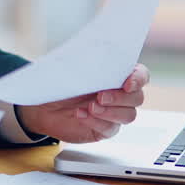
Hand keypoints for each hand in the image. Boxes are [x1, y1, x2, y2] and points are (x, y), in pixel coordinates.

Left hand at [16, 64, 148, 143]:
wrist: (43, 105)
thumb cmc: (60, 82)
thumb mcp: (73, 67)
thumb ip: (90, 62)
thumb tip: (98, 55)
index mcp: (118, 75)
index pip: (141, 76)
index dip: (138, 79)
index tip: (127, 84)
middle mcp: (120, 94)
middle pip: (137, 98)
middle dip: (120, 97)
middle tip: (100, 96)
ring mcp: (114, 113)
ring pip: (128, 115)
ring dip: (109, 111)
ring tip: (90, 107)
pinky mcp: (104, 129)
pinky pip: (110, 129)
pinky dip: (96, 122)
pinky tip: (80, 115)